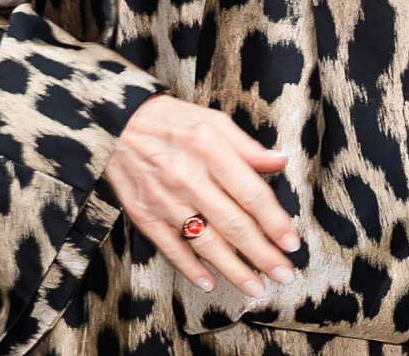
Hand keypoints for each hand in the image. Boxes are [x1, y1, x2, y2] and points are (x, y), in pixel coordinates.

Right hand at [102, 95, 297, 298]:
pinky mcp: (144, 215)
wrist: (116, 125)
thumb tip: (280, 160)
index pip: (251, 193)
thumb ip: (247, 146)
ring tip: (255, 288)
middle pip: (233, 224)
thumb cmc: (171, 121)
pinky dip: (191, 268)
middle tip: (284, 274)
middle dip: (262, 254)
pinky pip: (172, 248)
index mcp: (209, 148)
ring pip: (205, 243)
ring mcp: (164, 200)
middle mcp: (187, 176)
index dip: (274, 221)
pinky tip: (210, 282)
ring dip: (233, 269)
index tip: (291, 242)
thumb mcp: (213, 120)